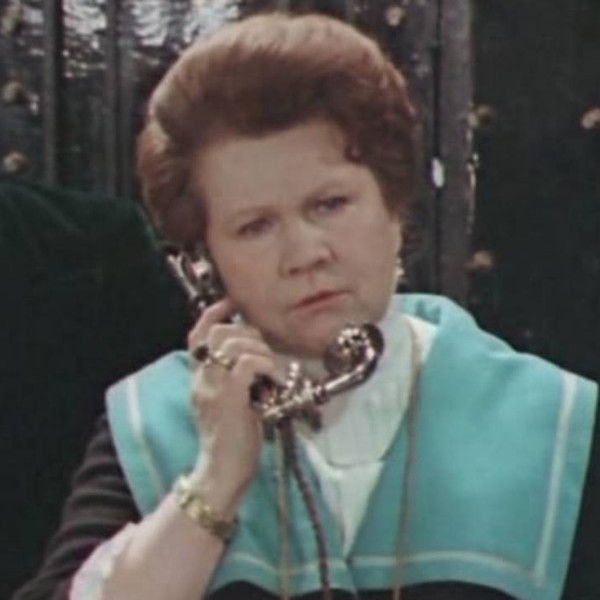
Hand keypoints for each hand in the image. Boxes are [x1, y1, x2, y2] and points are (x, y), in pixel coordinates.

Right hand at [186, 298, 279, 515]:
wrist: (222, 473)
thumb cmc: (233, 440)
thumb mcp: (234, 403)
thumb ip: (237, 380)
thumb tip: (257, 357)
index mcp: (201, 379)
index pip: (197, 335)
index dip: (214, 314)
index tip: (232, 305)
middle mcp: (201, 379)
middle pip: (218, 333)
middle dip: (246, 333)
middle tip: (264, 352)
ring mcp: (212, 388)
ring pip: (233, 345)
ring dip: (259, 350)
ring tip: (270, 369)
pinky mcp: (228, 398)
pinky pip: (247, 364)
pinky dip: (265, 365)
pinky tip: (274, 379)